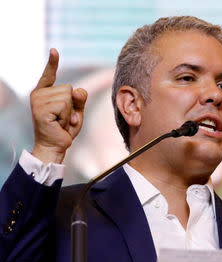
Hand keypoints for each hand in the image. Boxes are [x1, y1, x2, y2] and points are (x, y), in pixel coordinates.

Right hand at [30, 48, 87, 163]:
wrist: (55, 147)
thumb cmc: (64, 129)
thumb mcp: (76, 112)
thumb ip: (80, 99)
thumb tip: (77, 90)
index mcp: (45, 93)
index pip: (50, 74)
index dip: (52, 63)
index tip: (54, 50)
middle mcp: (39, 94)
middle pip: (69, 88)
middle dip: (73, 106)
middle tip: (64, 119)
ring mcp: (38, 100)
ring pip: (68, 97)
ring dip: (70, 112)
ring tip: (61, 122)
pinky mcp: (41, 108)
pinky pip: (65, 105)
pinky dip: (68, 116)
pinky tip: (59, 124)